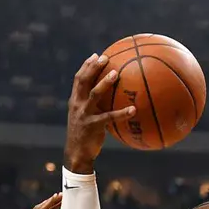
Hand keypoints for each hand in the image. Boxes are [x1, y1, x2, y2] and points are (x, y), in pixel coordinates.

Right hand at [64, 53, 138, 173]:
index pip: (78, 79)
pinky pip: (109, 117)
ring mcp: (84, 114)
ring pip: (94, 94)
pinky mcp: (93, 126)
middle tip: (105, 58)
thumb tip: (111, 97)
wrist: (76, 153)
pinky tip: (134, 110)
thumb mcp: (85, 117)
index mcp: (75, 101)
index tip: (96, 55)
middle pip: (83, 81)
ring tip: (116, 73)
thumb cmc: (84, 134)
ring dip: (105, 82)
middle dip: (93, 68)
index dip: (86, 66)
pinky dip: (122, 113)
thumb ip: (93, 106)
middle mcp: (77, 105)